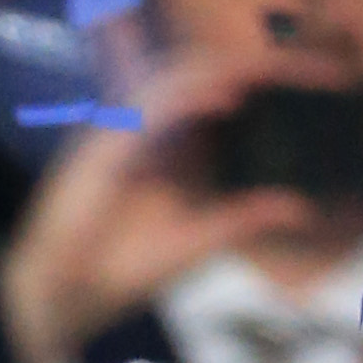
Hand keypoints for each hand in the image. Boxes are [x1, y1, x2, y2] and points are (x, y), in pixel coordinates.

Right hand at [0, 45, 338, 362]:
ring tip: (267, 74)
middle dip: (245, 66)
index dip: (250, 80)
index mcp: (167, 151)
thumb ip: (243, 219)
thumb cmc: (117, 273)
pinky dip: (191, 97)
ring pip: (177, 78)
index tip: (301, 83)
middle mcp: (145, 135)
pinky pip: (151, 107)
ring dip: (223, 71)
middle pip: (196, 75)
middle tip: (293, 72)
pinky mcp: (103, 145)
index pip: (210, 94)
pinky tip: (228, 101)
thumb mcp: (197, 243)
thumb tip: (301, 209)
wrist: (61, 297)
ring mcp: (121, 135)